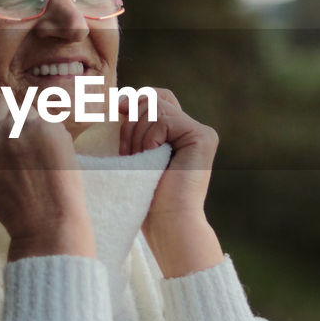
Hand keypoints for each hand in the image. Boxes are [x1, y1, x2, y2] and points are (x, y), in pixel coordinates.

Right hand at [0, 88, 95, 261]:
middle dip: (9, 113)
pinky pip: (45, 115)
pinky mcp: (47, 125)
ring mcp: (19, 125)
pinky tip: (49, 153)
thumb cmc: (11, 199)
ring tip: (35, 151)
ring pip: (24, 104)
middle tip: (19, 142)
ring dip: (30, 120)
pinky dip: (49, 130)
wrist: (46, 220)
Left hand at [117, 88, 223, 275]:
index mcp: (178, 133)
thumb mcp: (133, 154)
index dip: (133, 101)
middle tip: (126, 153)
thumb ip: (134, 125)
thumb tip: (121, 99)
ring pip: (155, 106)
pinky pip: (163, 119)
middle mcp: (193, 129)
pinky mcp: (203, 137)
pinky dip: (148, 137)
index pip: (154, 96)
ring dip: (135, 133)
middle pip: (152, 98)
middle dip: (130, 122)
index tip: (116, 113)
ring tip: (137, 160)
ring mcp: (201, 132)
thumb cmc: (145, 198)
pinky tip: (150, 157)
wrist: (166, 224)